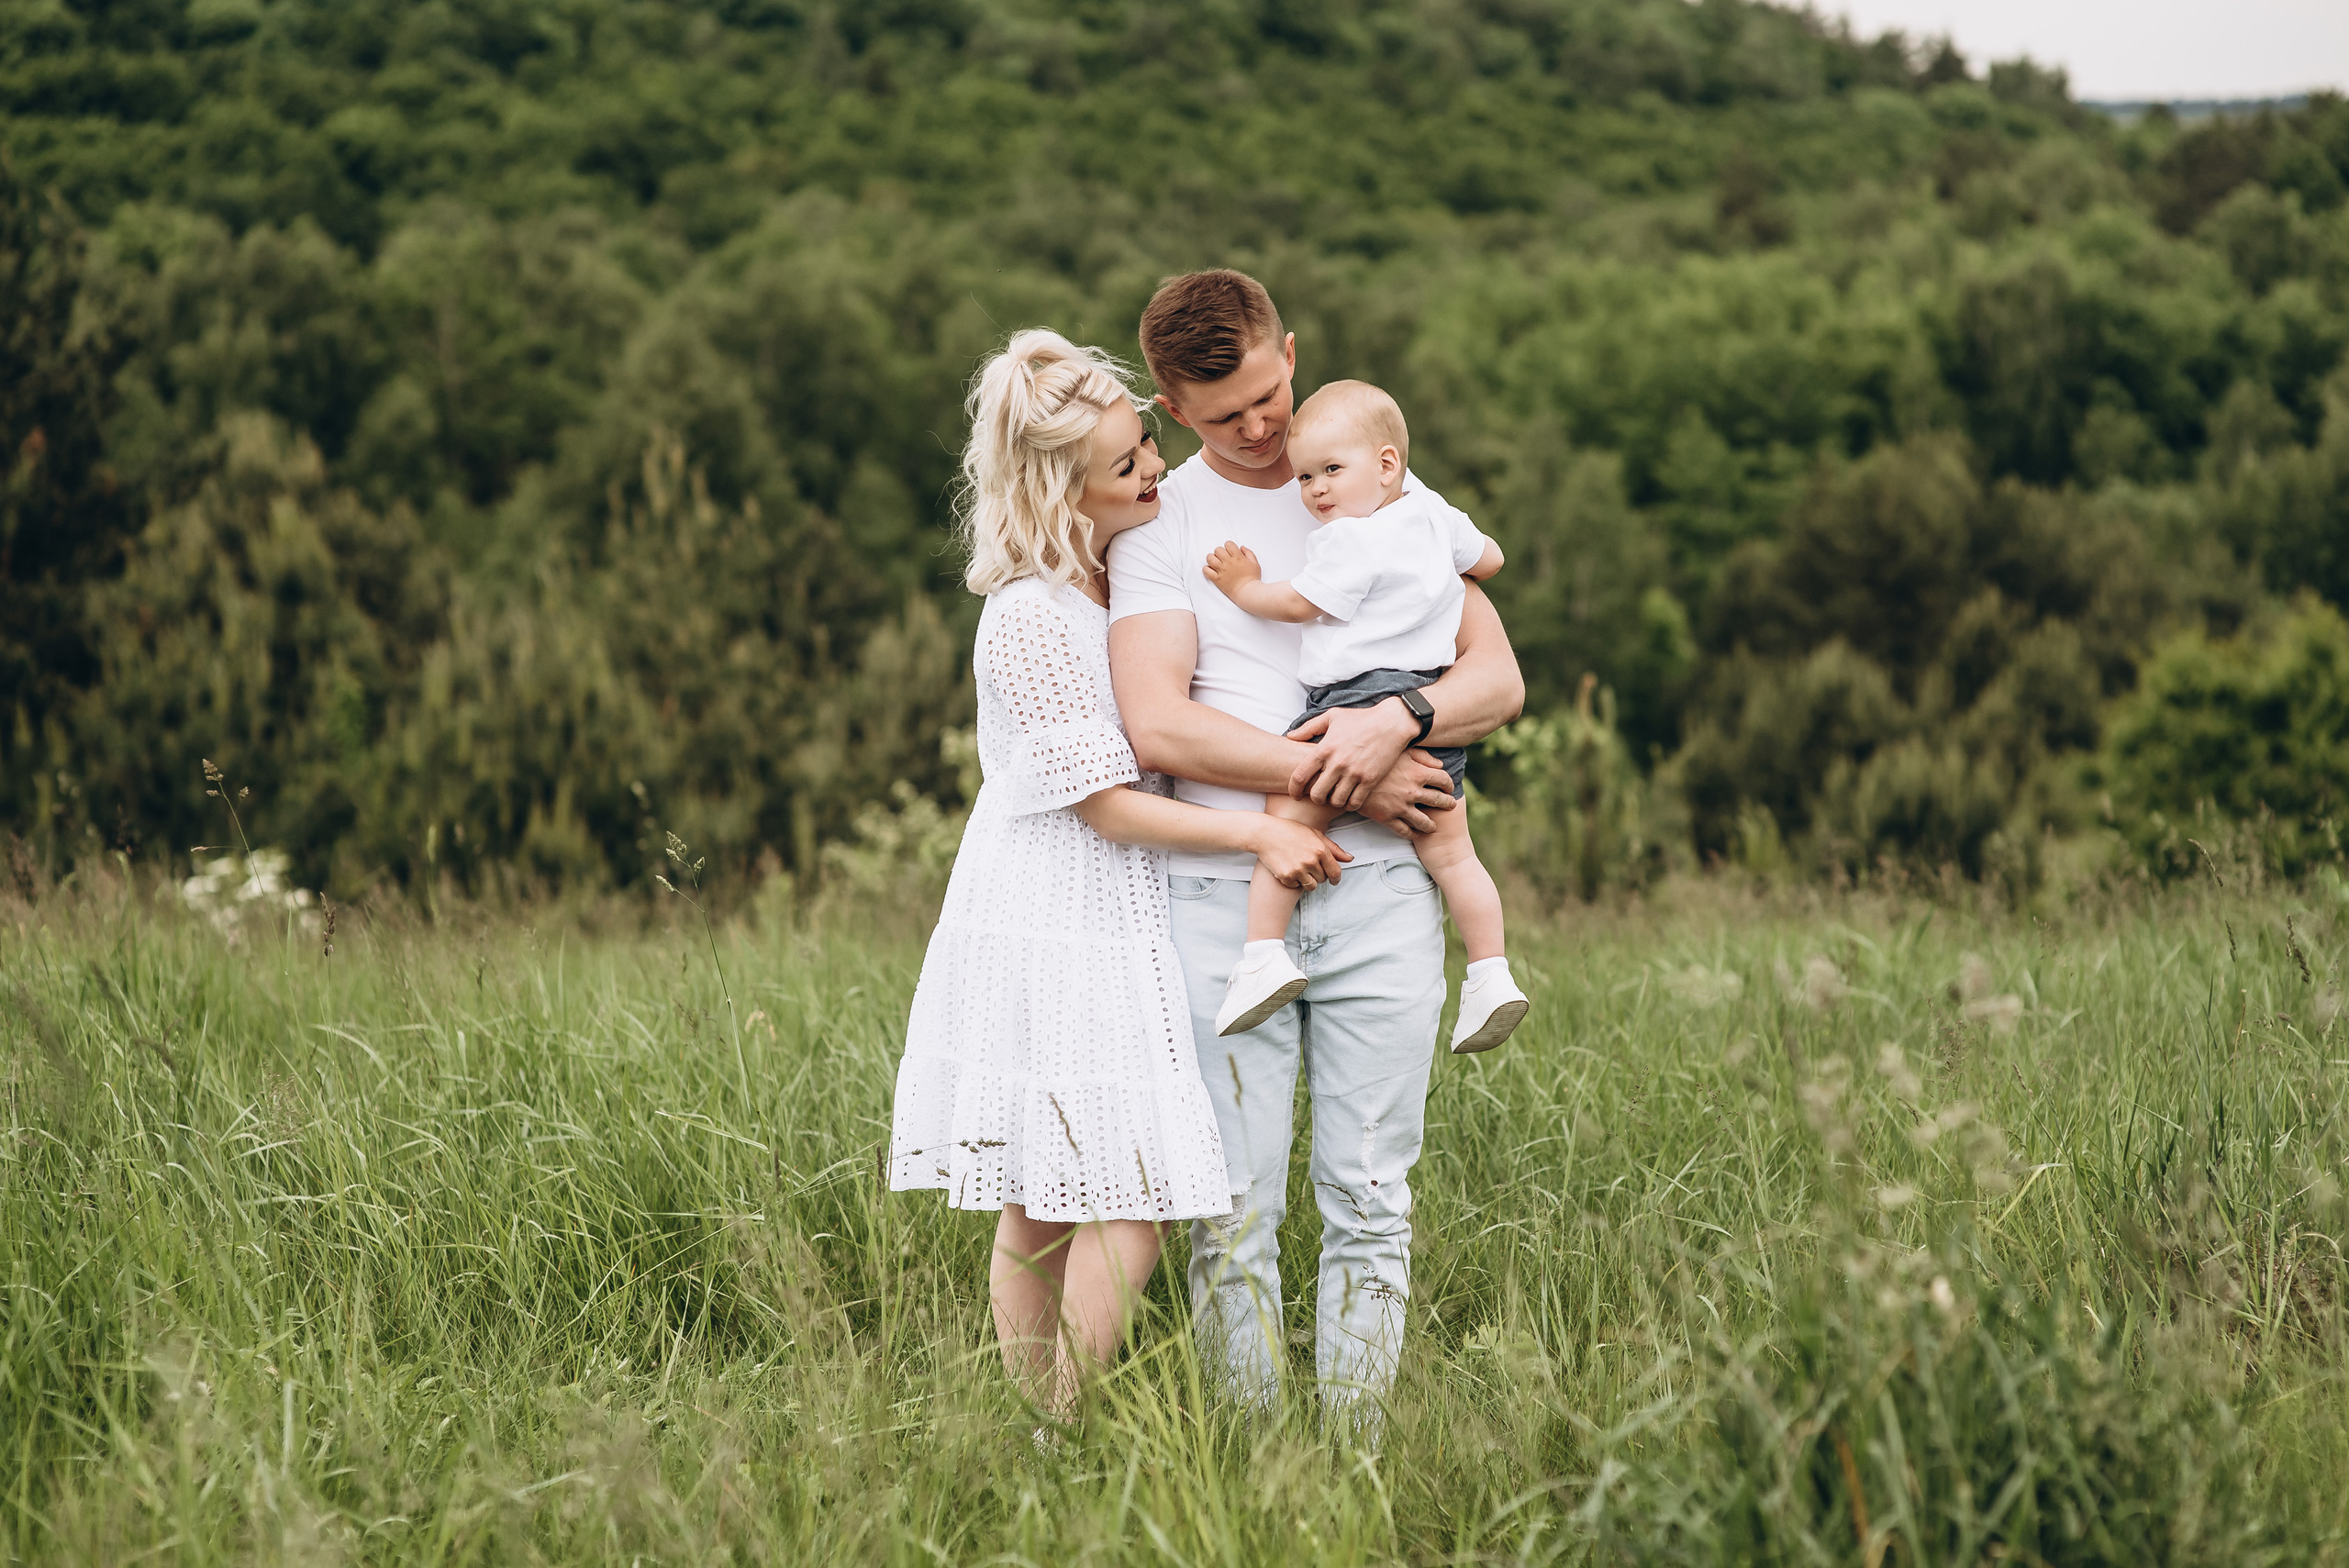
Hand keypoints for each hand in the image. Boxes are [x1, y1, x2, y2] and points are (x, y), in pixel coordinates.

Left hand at [1203, 540, 1261, 590]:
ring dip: (1211, 558)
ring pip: (1210, 558)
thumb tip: (1242, 548)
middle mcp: (1229, 563)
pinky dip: (1206, 569)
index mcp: (1238, 558)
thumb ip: (1249, 553)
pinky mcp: (1217, 579)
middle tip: (1222, 557)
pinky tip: (1210, 570)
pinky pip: (1206, 571)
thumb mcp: (1255, 563)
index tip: (1229, 550)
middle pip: (1218, 550)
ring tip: (1214, 562)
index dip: (1228, 546)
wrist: (1248, 592)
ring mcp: (1222, 571)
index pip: (1228, 544)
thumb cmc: (1252, 579)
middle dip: (1219, 552)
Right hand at [1248, 816, 1352, 890]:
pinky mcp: (1285, 877)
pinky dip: (1294, 881)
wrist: (1265, 833)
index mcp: (1320, 850)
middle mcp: (1310, 861)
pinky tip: (1289, 869)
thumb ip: (1333, 848)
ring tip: (1300, 869)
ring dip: (1308, 880)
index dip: (1336, 878)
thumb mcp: (1314, 834)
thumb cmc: (1290, 831)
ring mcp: (1297, 870)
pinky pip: (1296, 886)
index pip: (1335, 872)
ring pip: (1311, 886)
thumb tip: (1350, 859)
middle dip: (1318, 875)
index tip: (1334, 880)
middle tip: (1308, 865)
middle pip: (1323, 879)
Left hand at [1286, 697, 1417, 809]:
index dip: (1294, 789)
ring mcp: (1354, 773)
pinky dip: (1350, 804)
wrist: (1391, 723)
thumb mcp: (1332, 716)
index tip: (1296, 794)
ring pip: (1335, 801)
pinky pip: (1354, 802)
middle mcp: (1337, 763)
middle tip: (1319, 796)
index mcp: (1324, 749)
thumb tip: (1290, 736)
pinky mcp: (1369, 780)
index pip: (1300, 776)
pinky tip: (1350, 798)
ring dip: (1333, 802)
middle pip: (1316, 794)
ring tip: (1336, 796)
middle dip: (1315, 798)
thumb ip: (1308, 727)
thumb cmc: (1360, 718)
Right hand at [1357, 750, 1457, 835]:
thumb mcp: (1399, 751)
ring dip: (1432, 824)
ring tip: (1433, 825)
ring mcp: (1401, 807)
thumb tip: (1440, 763)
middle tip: (1450, 805)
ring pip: (1425, 822)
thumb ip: (1422, 755)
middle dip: (1448, 804)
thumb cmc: (1374, 758)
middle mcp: (1413, 791)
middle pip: (1439, 801)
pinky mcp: (1387, 819)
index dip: (1449, 784)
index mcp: (1417, 773)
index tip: (1448, 787)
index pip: (1444, 780)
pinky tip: (1415, 833)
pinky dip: (1413, 834)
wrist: (1347, 775)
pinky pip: (1405, 831)